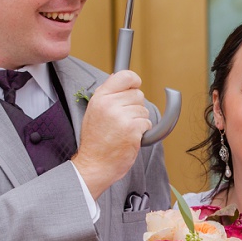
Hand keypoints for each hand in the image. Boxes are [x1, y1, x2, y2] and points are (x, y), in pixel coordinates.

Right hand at [71, 70, 152, 197]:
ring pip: (144, 109)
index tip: (135, 86)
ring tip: (124, 130)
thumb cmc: (96, 141)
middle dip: (135, 106)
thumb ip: (106, 94)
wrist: (95, 164)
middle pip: (138, 94)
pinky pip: (147, 123)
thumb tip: (118, 77)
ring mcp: (121, 117)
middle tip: (123, 119)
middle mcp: (109, 104)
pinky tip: (130, 137)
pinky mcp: (132, 130)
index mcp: (100, 97)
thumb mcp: (94, 111)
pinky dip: (143, 131)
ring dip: (139, 120)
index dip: (134, 80)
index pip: (124, 76)